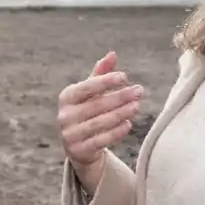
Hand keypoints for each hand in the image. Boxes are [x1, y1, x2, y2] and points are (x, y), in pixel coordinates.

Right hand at [58, 52, 141, 188]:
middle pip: (96, 104)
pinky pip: (101, 140)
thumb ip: (100, 74)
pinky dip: (116, 132)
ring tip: (137, 106)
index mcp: (67, 97)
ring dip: (121, 113)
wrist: (79, 146)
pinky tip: (129, 124)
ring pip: (100, 122)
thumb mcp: (91, 93)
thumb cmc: (88, 112)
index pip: (87, 87)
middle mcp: (65, 115)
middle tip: (139, 91)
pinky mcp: (79, 150)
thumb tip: (112, 54)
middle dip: (120, 97)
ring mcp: (70, 134)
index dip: (106, 81)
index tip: (125, 77)